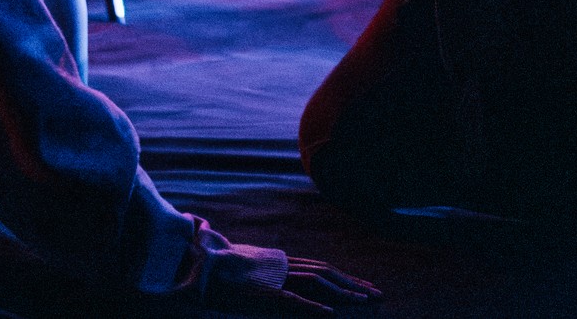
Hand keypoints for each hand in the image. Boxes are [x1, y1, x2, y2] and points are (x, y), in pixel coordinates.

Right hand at [213, 257, 381, 315]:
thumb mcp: (250, 273)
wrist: (199, 269)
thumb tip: (278, 276)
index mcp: (281, 263)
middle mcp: (282, 267)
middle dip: (353, 284)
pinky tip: (330, 313)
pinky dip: (313, 306)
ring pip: (316, 282)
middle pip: (326, 272)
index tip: (364, 287)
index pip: (320, 268)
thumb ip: (267, 274)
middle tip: (378, 295)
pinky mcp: (264, 295)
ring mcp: (274, 279)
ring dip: (342, 293)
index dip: (344, 277)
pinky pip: (293, 300)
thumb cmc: (221, 272)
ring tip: (364, 302)